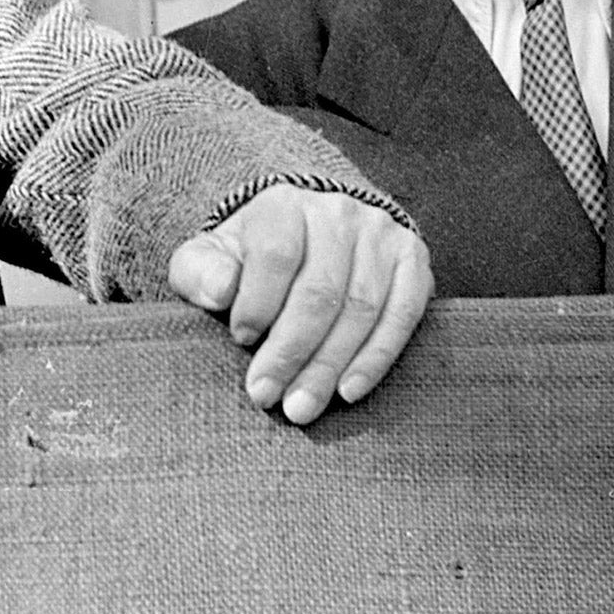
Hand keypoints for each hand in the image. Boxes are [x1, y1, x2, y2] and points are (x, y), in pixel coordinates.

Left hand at [168, 185, 431, 424]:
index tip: (240, 340)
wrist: (307, 239)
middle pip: (320, 290)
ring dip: (330, 365)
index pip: (276, 254)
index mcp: (284, 205)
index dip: (259, 303)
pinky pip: (403, 314)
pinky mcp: (412, 260)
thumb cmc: (248, 262)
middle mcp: (338, 211)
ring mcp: (380, 233)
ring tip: (301, 408)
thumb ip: (201, 272)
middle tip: (267, 396)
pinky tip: (349, 391)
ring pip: (360, 307)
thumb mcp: (211, 258)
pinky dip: (376, 357)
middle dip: (291, 351)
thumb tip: (221, 292)